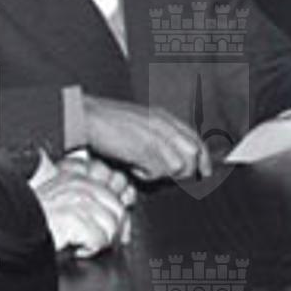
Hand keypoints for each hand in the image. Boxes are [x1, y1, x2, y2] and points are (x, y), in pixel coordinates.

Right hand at [35, 156, 133, 257]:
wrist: (10, 227)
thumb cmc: (33, 220)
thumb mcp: (61, 202)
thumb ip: (86, 202)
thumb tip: (114, 221)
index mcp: (77, 178)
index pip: (116, 194)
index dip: (119, 218)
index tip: (117, 233)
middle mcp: (80, 185)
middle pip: (118, 211)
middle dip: (111, 231)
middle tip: (95, 241)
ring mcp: (78, 200)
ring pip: (111, 227)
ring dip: (99, 241)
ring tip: (81, 243)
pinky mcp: (74, 218)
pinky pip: (99, 239)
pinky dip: (89, 249)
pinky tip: (76, 247)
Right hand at [81, 97, 211, 179]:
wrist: (85, 116)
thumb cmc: (107, 121)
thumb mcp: (140, 124)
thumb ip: (158, 136)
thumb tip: (174, 159)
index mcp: (163, 117)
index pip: (195, 139)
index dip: (204, 158)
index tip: (205, 172)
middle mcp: (163, 125)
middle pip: (193, 153)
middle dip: (184, 169)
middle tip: (167, 175)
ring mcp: (154, 136)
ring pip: (178, 166)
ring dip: (161, 173)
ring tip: (142, 167)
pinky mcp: (143, 149)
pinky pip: (157, 171)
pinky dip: (145, 175)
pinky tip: (133, 167)